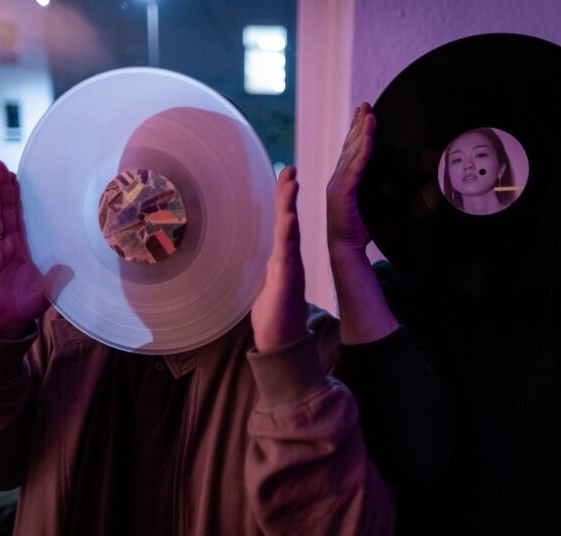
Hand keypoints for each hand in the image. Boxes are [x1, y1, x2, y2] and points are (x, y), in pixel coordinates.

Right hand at [0, 159, 48, 337]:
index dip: (15, 195)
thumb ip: (58, 277)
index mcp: (20, 246)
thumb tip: (71, 267)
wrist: (5, 326)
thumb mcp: (48, 289)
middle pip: (1, 210)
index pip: (17, 214)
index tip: (14, 174)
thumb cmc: (23, 306)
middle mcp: (3, 244)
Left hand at [251, 166, 308, 351]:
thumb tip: (268, 258)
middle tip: (291, 169)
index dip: (285, 198)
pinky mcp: (288, 280)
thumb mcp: (269, 282)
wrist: (280, 341)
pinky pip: (288, 252)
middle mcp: (288, 258)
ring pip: (289, 231)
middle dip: (288, 194)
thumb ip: (272, 267)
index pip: (284, 221)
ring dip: (289, 207)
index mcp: (283, 257)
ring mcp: (289, 268)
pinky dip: (288, 234)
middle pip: (288, 219)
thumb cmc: (275, 314)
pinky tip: (289, 218)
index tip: (288, 173)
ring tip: (291, 184)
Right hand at [327, 103, 375, 256]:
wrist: (346, 249)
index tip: (365, 114)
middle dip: (358, 124)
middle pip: (349, 146)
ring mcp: (337, 185)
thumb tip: (403, 180)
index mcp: (345, 180)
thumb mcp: (376, 204)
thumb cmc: (362, 230)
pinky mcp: (341, 193)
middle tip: (366, 105)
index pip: (351, 151)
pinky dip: (361, 152)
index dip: (357, 131)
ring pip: (351, 153)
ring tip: (369, 115)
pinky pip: (354, 168)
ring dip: (361, 132)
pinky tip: (367, 138)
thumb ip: (382, 189)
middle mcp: (338, 179)